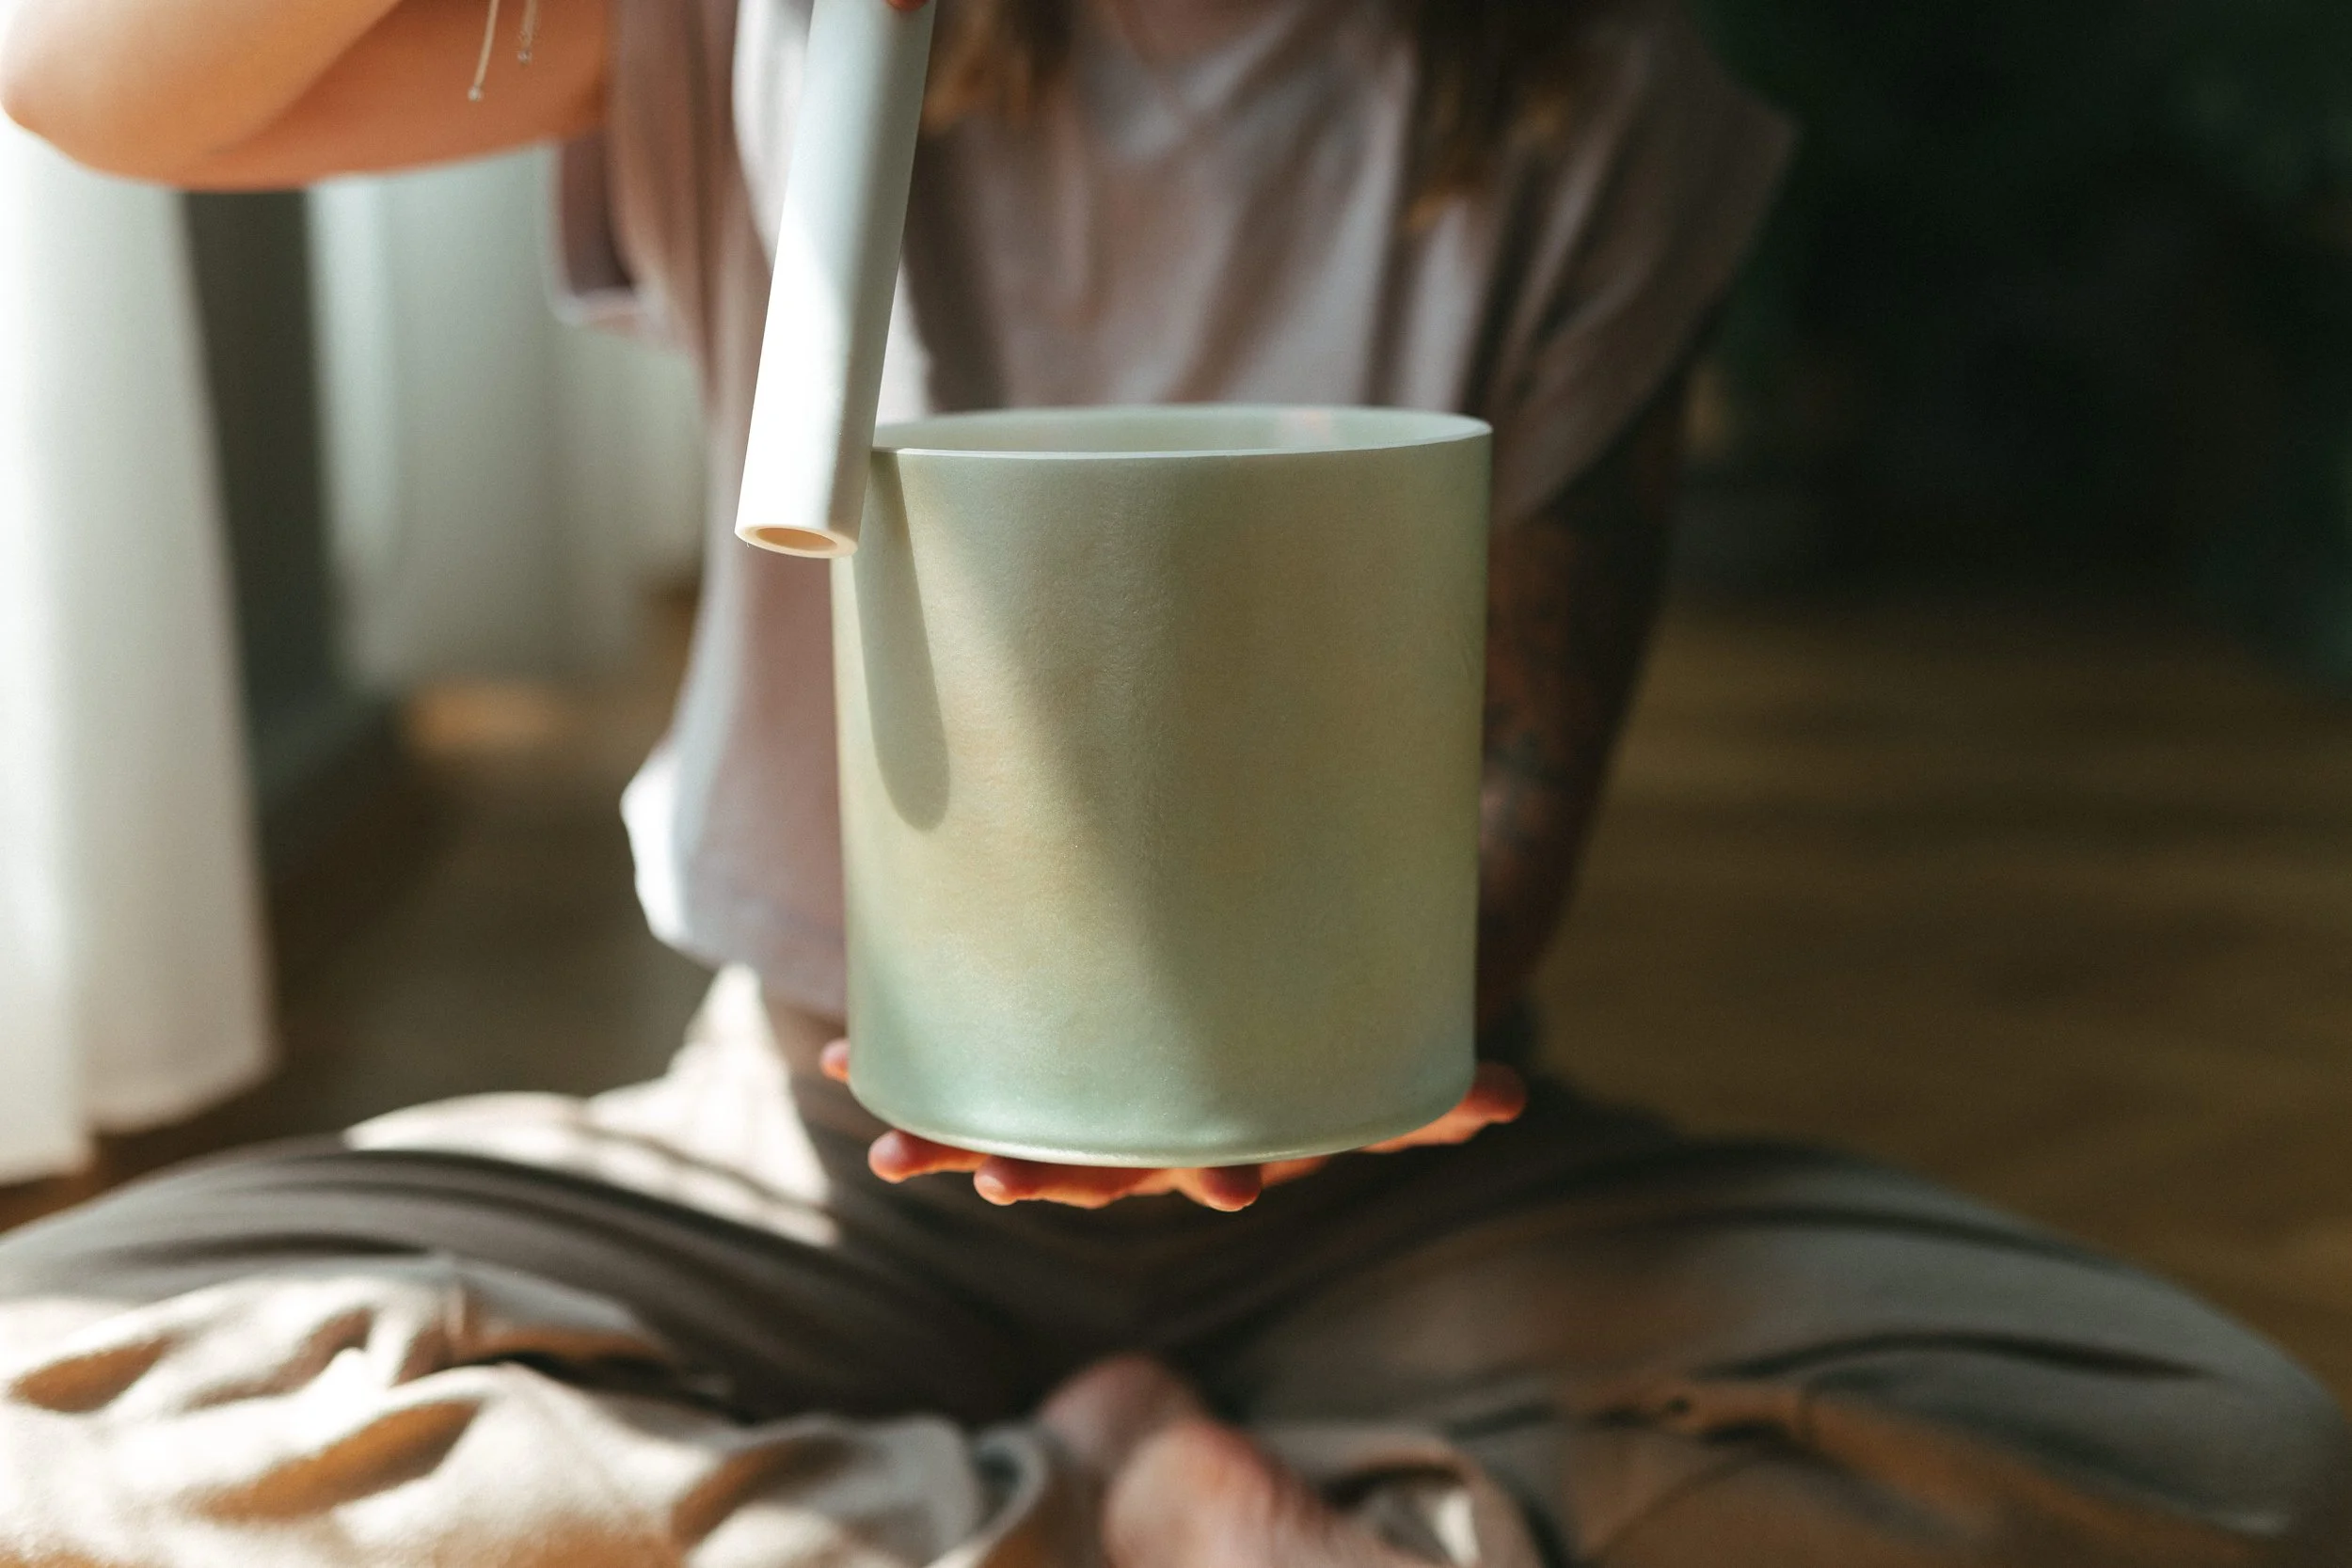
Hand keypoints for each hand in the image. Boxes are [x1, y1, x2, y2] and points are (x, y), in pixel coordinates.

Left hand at [819, 1041, 1525, 1210]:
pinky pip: (964, 1069)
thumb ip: (1433, 1097)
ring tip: (872, 1120)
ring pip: (1000, 1130)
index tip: (1211, 1186)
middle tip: (969, 1167)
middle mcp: (1132, 1145)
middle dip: (1027, 1165)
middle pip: (1077, 1164)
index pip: (1188, 1171)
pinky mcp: (1033, 1067)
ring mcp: (1077, 1115)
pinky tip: (843, 1053)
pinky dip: (907, 1057)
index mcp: (1206, 1147)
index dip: (1186, 1177)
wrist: (1254, 1052)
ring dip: (938, 1129)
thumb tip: (1514, 1101)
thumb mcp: (1374, 1084)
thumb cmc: (1314, 1068)